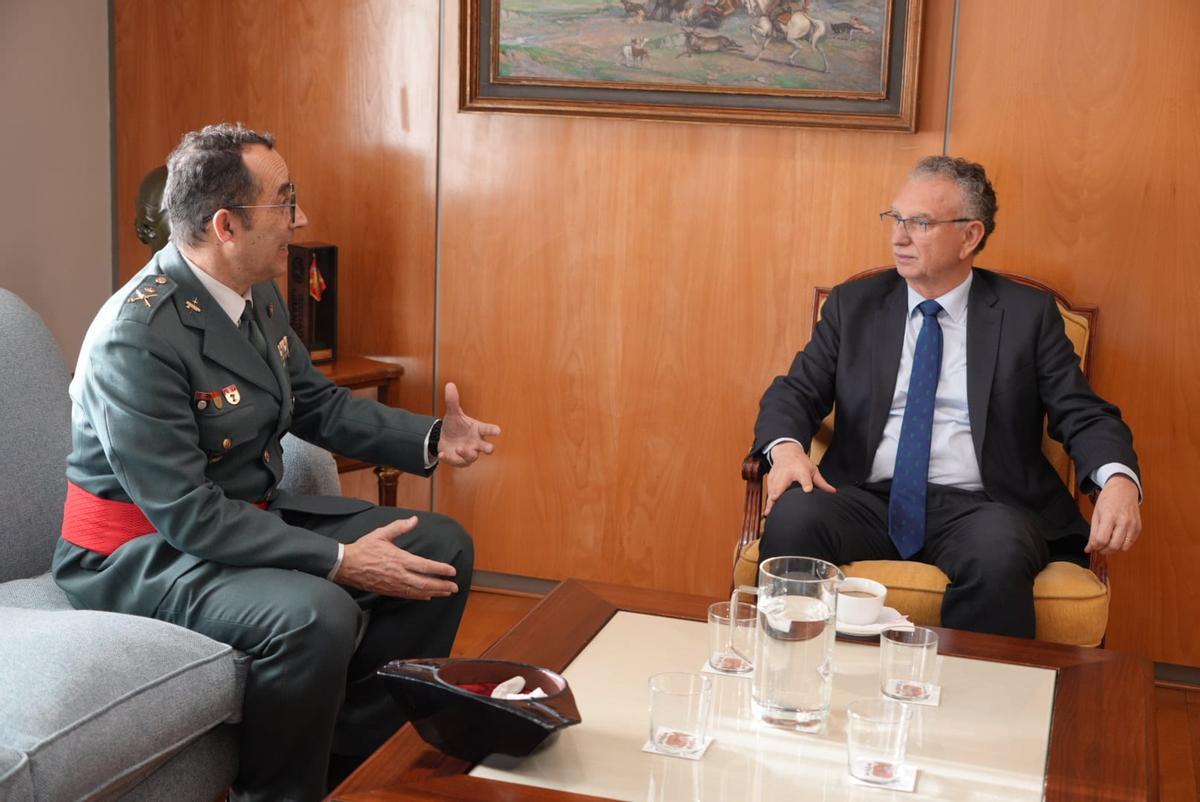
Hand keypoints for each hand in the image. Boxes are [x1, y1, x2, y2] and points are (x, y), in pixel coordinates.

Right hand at [334, 516, 459, 598]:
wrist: (346, 565)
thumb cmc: (363, 549)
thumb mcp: (381, 534)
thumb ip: (400, 527)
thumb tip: (414, 520)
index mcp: (399, 559)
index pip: (425, 566)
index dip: (440, 570)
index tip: (452, 571)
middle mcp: (399, 574)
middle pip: (425, 583)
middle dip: (442, 586)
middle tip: (454, 587)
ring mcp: (394, 584)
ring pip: (418, 592)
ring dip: (434, 592)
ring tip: (446, 592)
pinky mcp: (388, 591)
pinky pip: (407, 596)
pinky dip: (420, 596)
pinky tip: (427, 596)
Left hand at [439, 382, 500, 466]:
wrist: (445, 438)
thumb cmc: (455, 426)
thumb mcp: (453, 414)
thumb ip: (452, 401)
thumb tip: (449, 384)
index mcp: (478, 430)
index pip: (488, 429)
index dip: (493, 430)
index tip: (498, 431)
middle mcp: (476, 443)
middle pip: (487, 448)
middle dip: (488, 448)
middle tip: (488, 448)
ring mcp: (469, 453)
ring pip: (472, 457)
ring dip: (466, 453)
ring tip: (459, 448)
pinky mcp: (459, 460)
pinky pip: (456, 462)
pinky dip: (449, 459)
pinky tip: (442, 454)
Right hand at [763, 441, 835, 516]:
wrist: (786, 452)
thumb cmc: (801, 462)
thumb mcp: (813, 470)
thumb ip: (821, 483)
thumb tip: (833, 492)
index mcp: (800, 471)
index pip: (804, 478)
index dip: (806, 484)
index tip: (808, 490)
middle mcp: (787, 474)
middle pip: (782, 484)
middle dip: (778, 492)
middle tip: (775, 500)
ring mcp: (777, 476)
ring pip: (773, 490)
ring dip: (771, 501)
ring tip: (769, 513)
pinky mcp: (771, 479)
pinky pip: (769, 491)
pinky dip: (768, 501)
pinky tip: (768, 511)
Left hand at [1085, 474, 1141, 553]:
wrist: (1124, 489)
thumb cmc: (1108, 500)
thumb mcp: (1096, 514)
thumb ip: (1093, 533)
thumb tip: (1089, 548)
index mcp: (1109, 516)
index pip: (1102, 539)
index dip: (1095, 546)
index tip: (1091, 547)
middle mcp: (1123, 521)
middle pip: (1113, 546)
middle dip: (1104, 551)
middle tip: (1098, 548)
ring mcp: (1133, 525)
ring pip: (1123, 548)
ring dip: (1113, 550)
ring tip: (1107, 544)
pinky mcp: (1138, 528)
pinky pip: (1130, 543)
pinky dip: (1122, 545)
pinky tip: (1116, 539)